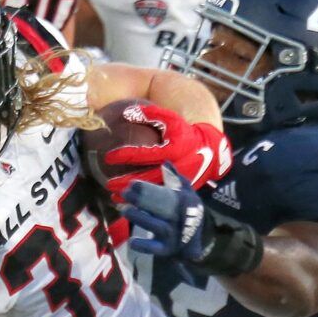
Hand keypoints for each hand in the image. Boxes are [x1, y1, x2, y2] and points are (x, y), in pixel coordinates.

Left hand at [100, 103, 232, 200]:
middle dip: (126, 183)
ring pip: (152, 193)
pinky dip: (144, 203)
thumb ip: (151, 114)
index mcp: (174, 149)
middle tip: (108, 184)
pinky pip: (158, 200)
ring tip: (114, 198)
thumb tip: (127, 112)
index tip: (108, 157)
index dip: (125, 155)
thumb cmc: (185, 133)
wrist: (209, 151)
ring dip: (133, 197)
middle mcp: (176, 167)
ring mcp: (179, 182)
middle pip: (147, 179)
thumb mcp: (171, 120)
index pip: (144, 153)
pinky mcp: (180, 192)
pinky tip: (129, 204)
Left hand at [122, 172, 263, 276]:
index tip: (132, 184)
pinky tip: (132, 241)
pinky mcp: (168, 250)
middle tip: (125, 193)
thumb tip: (165, 163)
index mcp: (186, 203)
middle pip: (162, 209)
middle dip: (142, 201)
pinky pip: (156, 249)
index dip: (147, 190)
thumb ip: (177, 179)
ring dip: (141, 218)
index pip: (165, 194)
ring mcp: (175, 235)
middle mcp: (182, 219)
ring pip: (158, 227)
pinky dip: (145, 246)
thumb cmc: (188, 212)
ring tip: (124, 210)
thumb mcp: (188, 194)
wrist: (199, 239)